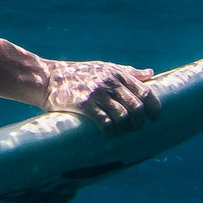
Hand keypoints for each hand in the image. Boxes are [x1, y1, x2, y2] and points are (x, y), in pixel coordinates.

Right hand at [40, 61, 156, 127]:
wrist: (48, 78)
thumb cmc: (78, 74)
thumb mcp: (104, 68)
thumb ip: (127, 72)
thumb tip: (150, 74)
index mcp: (117, 74)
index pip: (145, 91)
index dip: (153, 107)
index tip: (154, 118)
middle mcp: (110, 82)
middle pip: (136, 107)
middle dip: (139, 122)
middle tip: (135, 129)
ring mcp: (97, 94)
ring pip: (123, 117)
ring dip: (125, 129)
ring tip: (120, 133)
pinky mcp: (85, 105)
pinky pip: (106, 123)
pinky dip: (111, 132)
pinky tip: (109, 134)